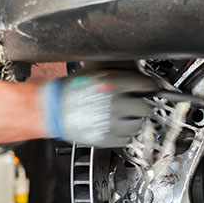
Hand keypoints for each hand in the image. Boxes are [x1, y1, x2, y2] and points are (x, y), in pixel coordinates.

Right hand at [39, 70, 158, 147]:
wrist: (54, 108)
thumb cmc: (74, 87)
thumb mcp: (95, 68)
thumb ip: (119, 65)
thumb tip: (138, 63)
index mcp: (114, 84)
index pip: (147, 85)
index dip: (149, 86)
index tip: (148, 88)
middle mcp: (115, 104)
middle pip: (146, 108)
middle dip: (141, 104)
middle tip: (135, 103)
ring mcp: (111, 124)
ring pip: (138, 125)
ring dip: (134, 120)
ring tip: (124, 115)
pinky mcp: (106, 139)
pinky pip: (127, 139)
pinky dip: (123, 133)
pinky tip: (115, 125)